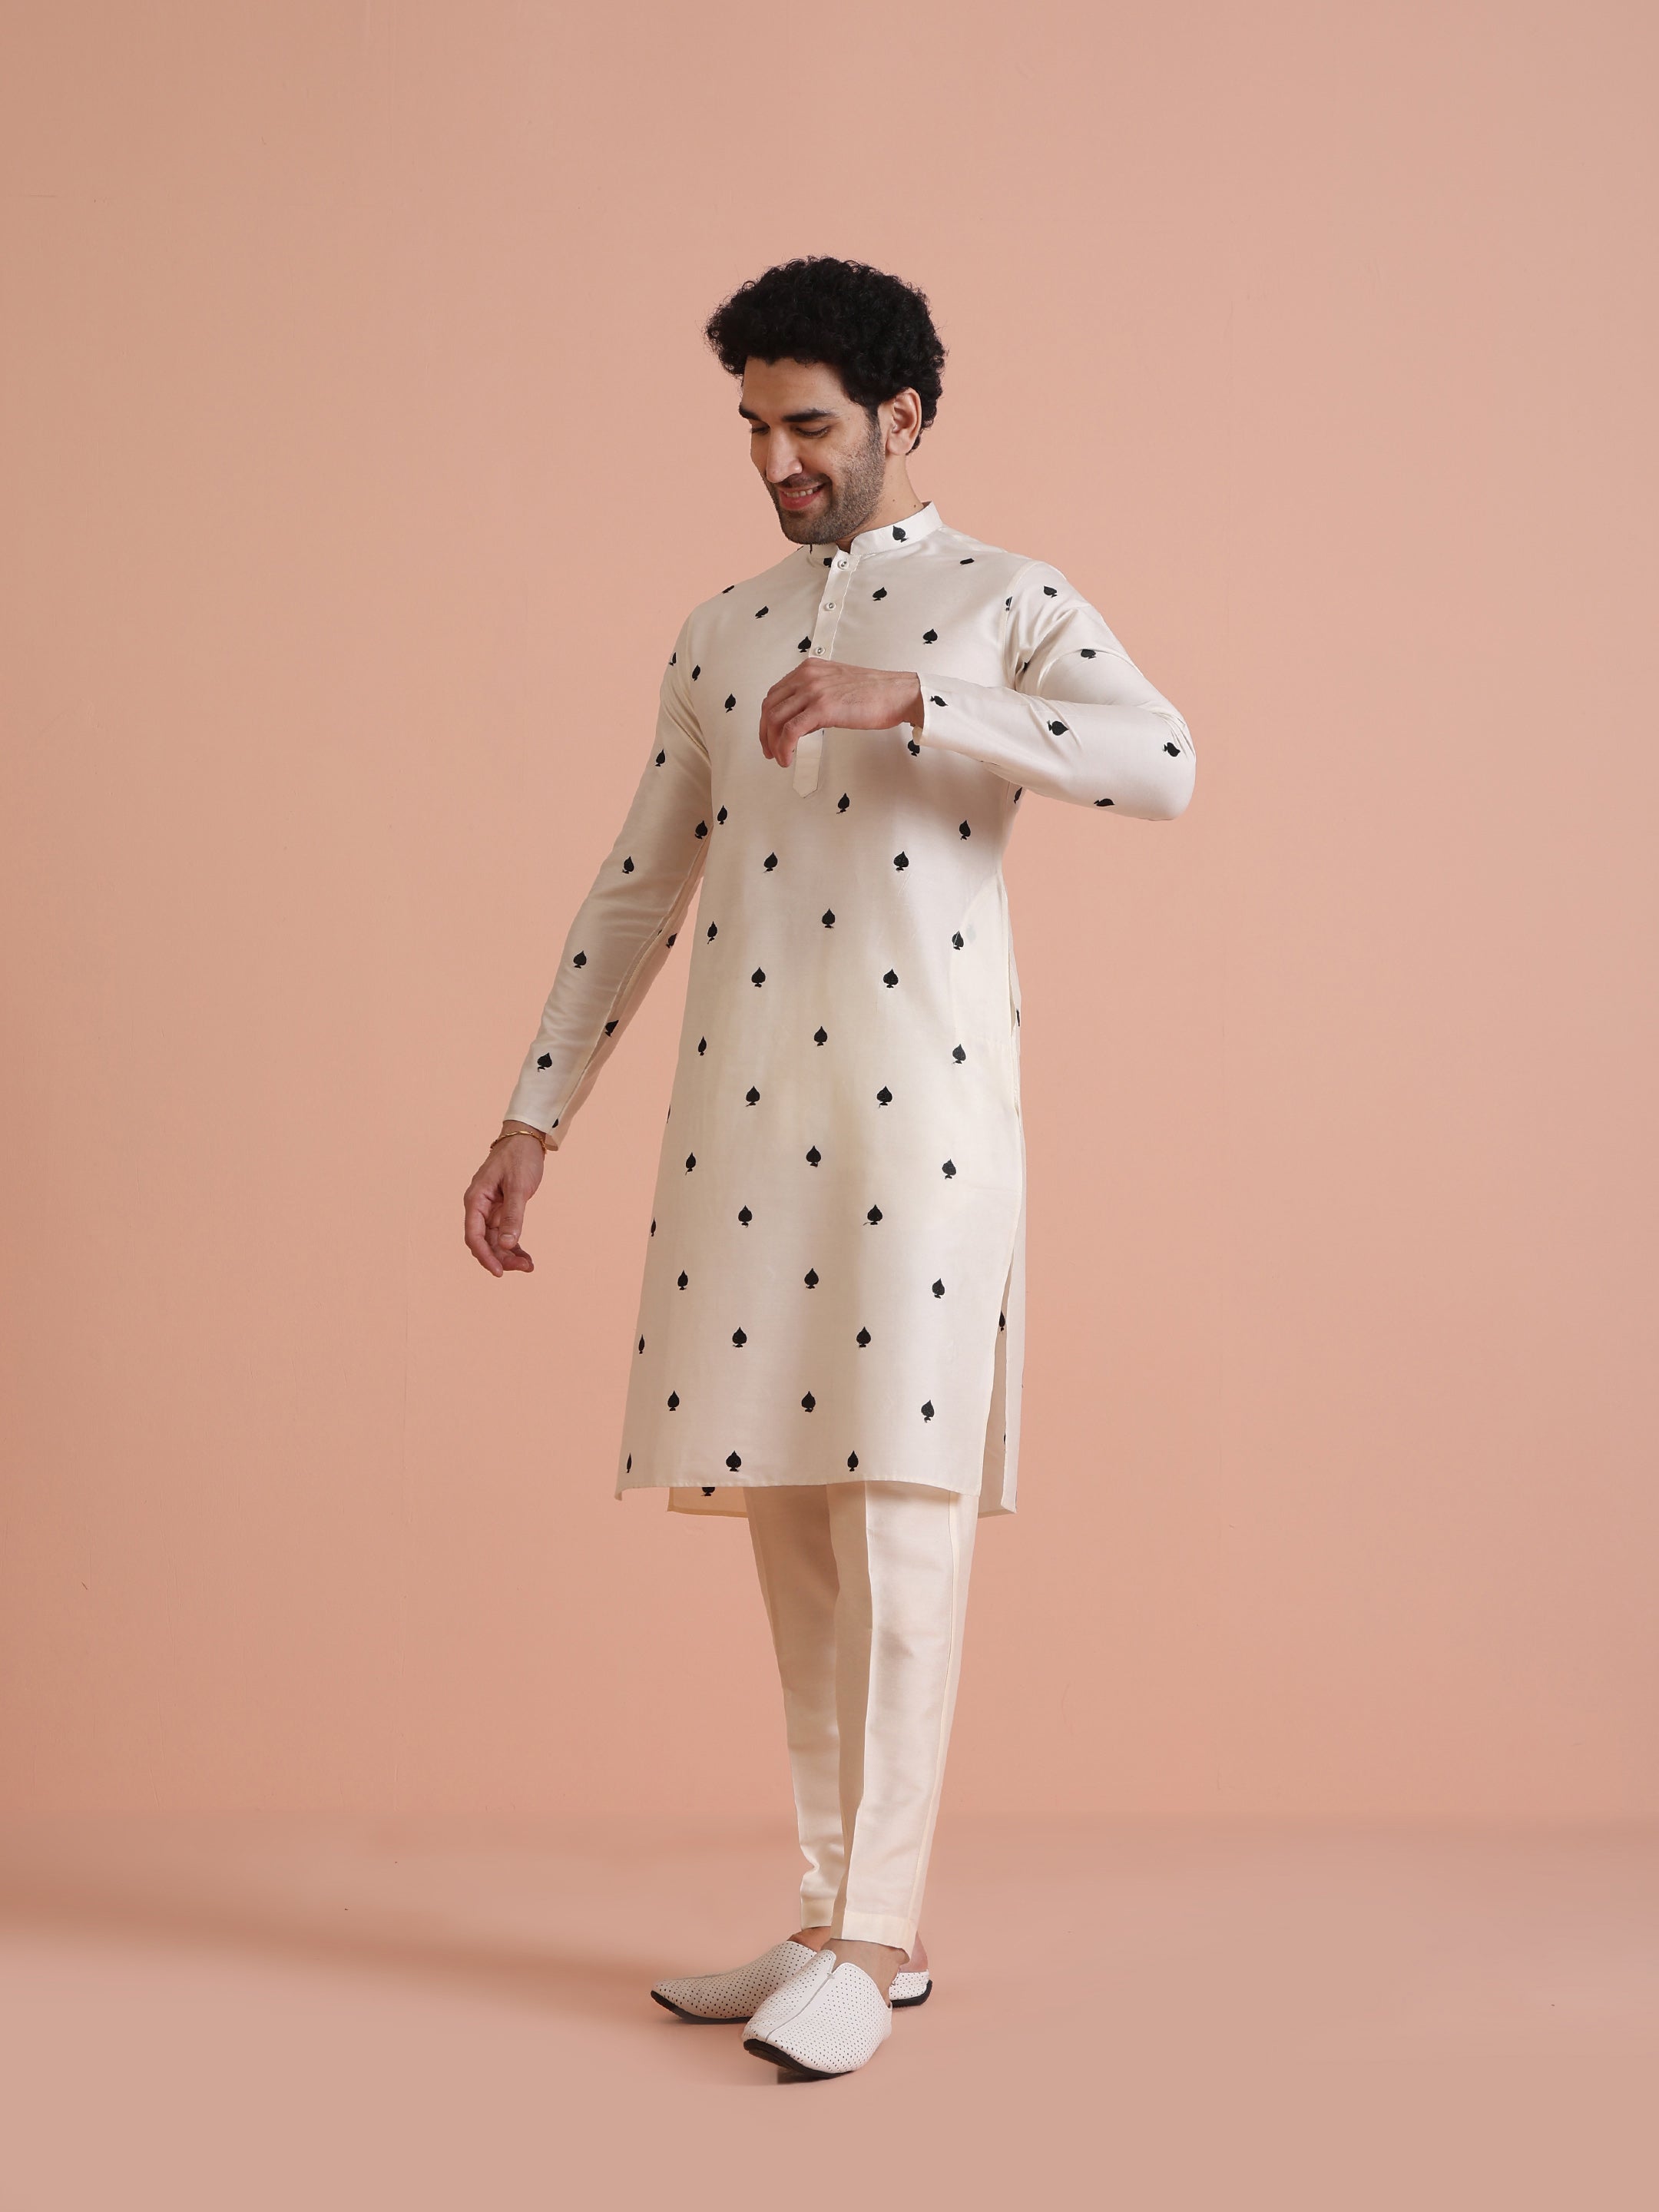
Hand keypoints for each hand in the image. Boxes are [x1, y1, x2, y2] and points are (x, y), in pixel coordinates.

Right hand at [463, 1135, 544, 1275]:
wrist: (525, 1139)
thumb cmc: (519, 1158)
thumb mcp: (519, 1186)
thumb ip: (513, 1216)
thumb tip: (507, 1245)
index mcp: (476, 1199)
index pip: (474, 1235)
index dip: (485, 1256)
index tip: (499, 1272)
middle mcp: (479, 1207)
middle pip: (484, 1242)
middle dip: (501, 1258)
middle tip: (525, 1268)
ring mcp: (489, 1210)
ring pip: (494, 1241)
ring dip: (508, 1255)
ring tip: (528, 1265)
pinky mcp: (500, 1210)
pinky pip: (503, 1234)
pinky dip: (513, 1246)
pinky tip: (525, 1257)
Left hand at [758, 664, 925, 767]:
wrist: (896, 693)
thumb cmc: (874, 693)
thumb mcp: (836, 686)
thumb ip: (816, 698)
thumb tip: (802, 723)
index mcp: (809, 669)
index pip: (775, 694)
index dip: (768, 717)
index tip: (770, 734)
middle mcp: (807, 676)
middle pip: (770, 706)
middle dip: (765, 732)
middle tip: (769, 750)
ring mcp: (813, 691)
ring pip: (776, 719)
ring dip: (772, 743)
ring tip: (778, 757)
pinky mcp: (822, 708)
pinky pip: (790, 731)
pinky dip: (783, 747)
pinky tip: (787, 758)